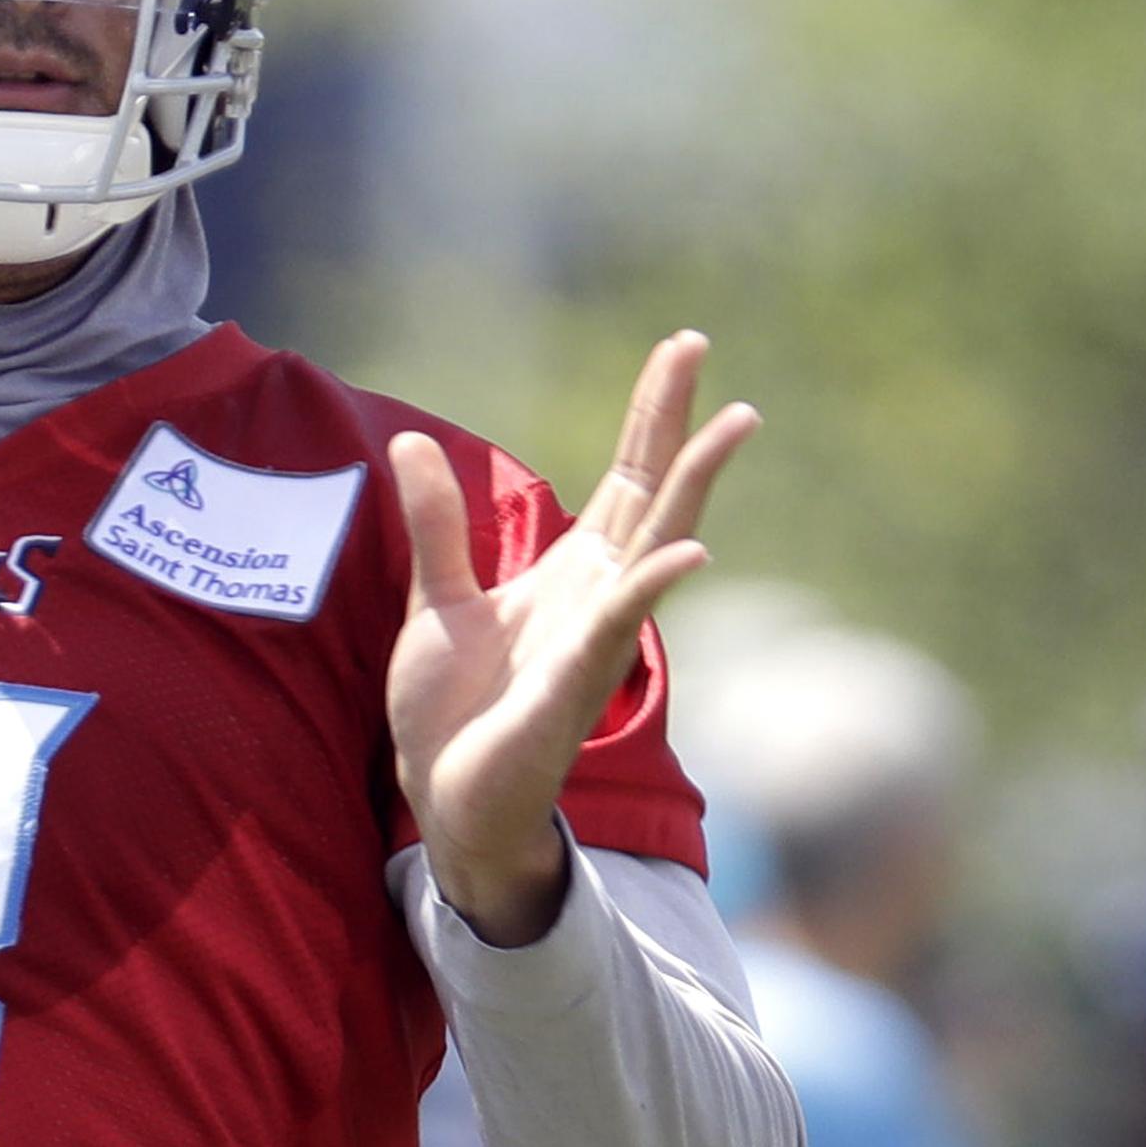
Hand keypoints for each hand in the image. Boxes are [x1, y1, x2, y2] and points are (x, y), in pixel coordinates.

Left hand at [388, 332, 758, 945]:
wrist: (443, 796)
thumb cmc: (453, 711)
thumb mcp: (436, 599)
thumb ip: (437, 525)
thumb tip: (410, 441)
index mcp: (576, 573)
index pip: (628, 479)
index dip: (651, 416)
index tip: (680, 349)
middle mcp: (601, 597)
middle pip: (654, 495)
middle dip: (678, 427)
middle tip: (701, 354)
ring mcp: (597, 638)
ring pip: (659, 548)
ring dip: (694, 486)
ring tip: (735, 421)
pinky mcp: (575, 684)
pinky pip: (622, 627)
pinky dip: (653, 587)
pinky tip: (690, 554)